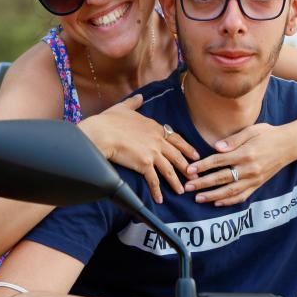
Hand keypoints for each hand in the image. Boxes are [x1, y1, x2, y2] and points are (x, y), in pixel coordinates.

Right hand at [80, 95, 199, 203]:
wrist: (102, 133)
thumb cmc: (109, 121)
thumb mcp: (123, 107)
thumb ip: (134, 103)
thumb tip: (139, 97)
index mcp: (154, 127)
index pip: (176, 139)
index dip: (186, 148)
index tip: (195, 155)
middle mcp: (157, 140)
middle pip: (177, 155)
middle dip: (187, 166)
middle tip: (195, 174)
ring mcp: (152, 153)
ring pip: (169, 169)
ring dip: (176, 181)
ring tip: (181, 190)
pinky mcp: (144, 165)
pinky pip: (153, 180)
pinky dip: (157, 191)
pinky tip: (159, 199)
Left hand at [184, 123, 292, 205]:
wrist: (290, 145)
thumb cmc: (268, 135)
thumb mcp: (251, 130)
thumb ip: (233, 140)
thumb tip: (216, 147)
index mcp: (246, 153)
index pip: (219, 161)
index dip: (203, 166)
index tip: (190, 169)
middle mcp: (250, 169)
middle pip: (222, 178)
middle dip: (203, 183)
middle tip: (187, 187)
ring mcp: (254, 179)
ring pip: (230, 191)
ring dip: (213, 195)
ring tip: (198, 198)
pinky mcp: (258, 185)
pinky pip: (242, 196)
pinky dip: (229, 201)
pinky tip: (217, 202)